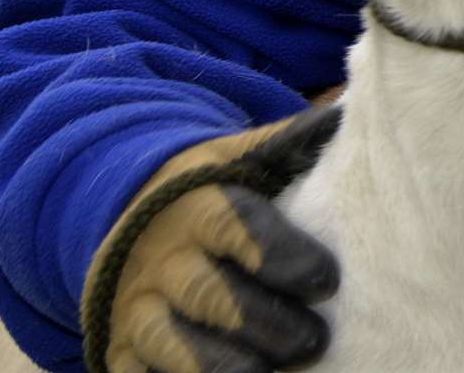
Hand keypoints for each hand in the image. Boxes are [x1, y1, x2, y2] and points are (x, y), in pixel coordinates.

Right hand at [81, 107, 341, 372]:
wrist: (119, 215)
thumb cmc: (205, 190)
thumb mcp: (238, 158)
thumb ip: (289, 145)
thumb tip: (345, 115)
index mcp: (198, 207)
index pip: (236, 228)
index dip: (281, 255)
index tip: (327, 280)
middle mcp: (162, 261)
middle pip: (209, 295)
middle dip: (263, 322)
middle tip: (313, 341)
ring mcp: (136, 310)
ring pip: (174, 345)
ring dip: (222, 365)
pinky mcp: (120, 351)